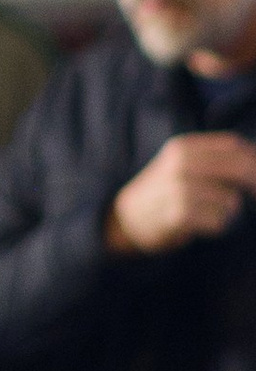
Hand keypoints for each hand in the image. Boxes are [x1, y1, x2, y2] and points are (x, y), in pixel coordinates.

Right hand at [107, 132, 255, 253]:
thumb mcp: (181, 164)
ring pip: (232, 200)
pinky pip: (219, 221)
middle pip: (238, 168)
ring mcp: (179, 188)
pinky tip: (202, 224)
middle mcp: (181, 163)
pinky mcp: (179, 214)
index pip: (234, 145)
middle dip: (254, 183)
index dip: (254, 159)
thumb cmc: (164, 191)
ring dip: (228, 211)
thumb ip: (213, 158)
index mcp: (183, 147)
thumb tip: (254, 159)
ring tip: (210, 213)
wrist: (127, 218)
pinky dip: (217, 225)